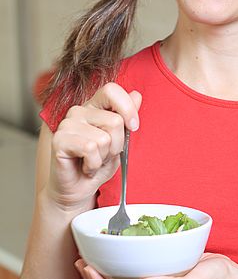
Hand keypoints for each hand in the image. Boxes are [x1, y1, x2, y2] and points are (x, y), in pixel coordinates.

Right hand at [47, 83, 141, 210]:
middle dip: (117, 145)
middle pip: (115, 121)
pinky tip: (86, 166)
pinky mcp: (59, 140)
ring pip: (103, 138)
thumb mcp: (120, 140)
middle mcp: (79, 111)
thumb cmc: (99, 163)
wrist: (79, 188)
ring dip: (104, 156)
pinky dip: (93, 164)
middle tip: (104, 154)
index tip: (134, 126)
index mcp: (94, 106)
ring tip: (93, 160)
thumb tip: (137, 95)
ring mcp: (67, 124)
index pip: (112, 90)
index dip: (127, 108)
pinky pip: (90, 149)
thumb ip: (126, 117)